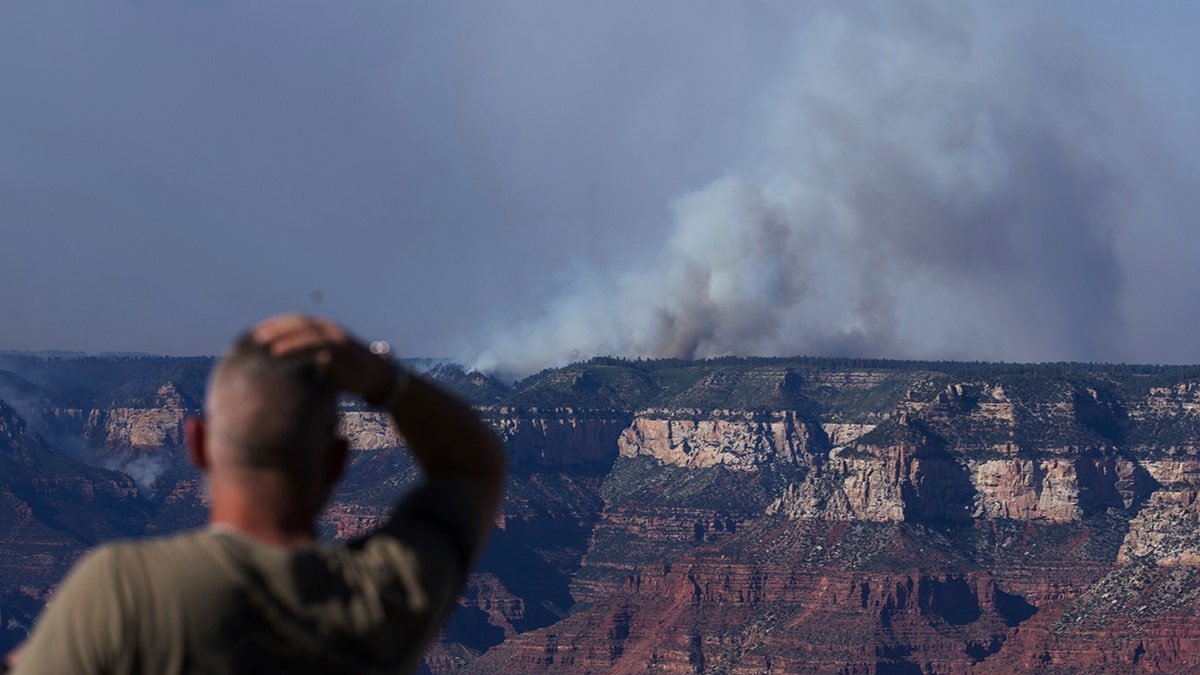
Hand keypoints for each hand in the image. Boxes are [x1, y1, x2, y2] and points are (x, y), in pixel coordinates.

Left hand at [252, 314, 393, 400]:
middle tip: (256, 338)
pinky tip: (294, 362)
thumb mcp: (324, 358)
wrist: (375, 376)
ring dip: (289, 340)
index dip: (275, 325)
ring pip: (310, 335)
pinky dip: (305, 353)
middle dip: (277, 329)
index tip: (254, 333)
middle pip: (299, 324)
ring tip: (270, 349)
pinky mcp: (344, 354)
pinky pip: (322, 351)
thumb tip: (274, 367)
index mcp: (323, 329)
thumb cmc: (344, 371)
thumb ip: (305, 356)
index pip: (295, 322)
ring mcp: (338, 341)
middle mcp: (330, 330)